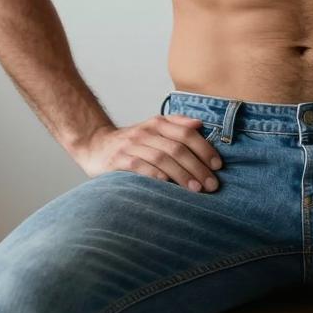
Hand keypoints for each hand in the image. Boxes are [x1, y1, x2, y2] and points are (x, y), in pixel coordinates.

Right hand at [76, 115, 222, 191]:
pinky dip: (156, 176)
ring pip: (162, 158)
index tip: (218, 166)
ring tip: (196, 189)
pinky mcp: (118, 161)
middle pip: (177, 148)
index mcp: (158, 123)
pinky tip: (168, 186)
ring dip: (182, 174)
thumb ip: (176, 125)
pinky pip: (140, 168)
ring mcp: (131, 146)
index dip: (204, 149)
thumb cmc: (132, 142)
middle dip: (198, 167)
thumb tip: (199, 125)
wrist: (95, 146)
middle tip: (212, 184)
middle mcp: (145, 132)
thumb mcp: (153, 128)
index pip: (187, 134)